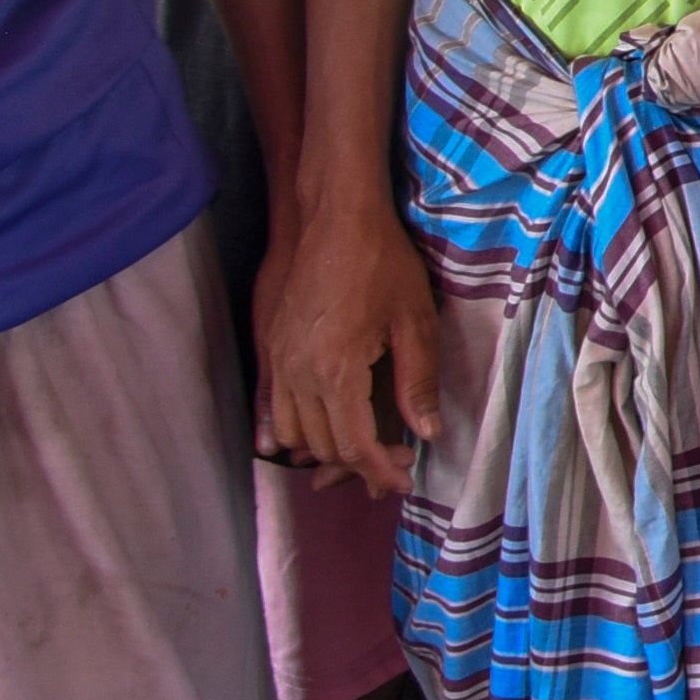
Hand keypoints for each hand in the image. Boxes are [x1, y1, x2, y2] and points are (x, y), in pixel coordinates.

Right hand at [262, 195, 447, 505]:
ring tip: (366, 446)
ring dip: (327, 450)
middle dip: (359, 464)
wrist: (336, 219)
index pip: (354, 444)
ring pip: (294, 434)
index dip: (380, 469)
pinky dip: (299, 430)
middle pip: (322, 446)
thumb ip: (418, 381)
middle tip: (395, 462)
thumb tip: (426, 433)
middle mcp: (298, 374)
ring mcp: (279, 362)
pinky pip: (277, 409)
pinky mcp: (273, 349)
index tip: (403, 480)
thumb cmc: (382, 263)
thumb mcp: (414, 321)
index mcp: (336, 370)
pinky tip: (327, 425)